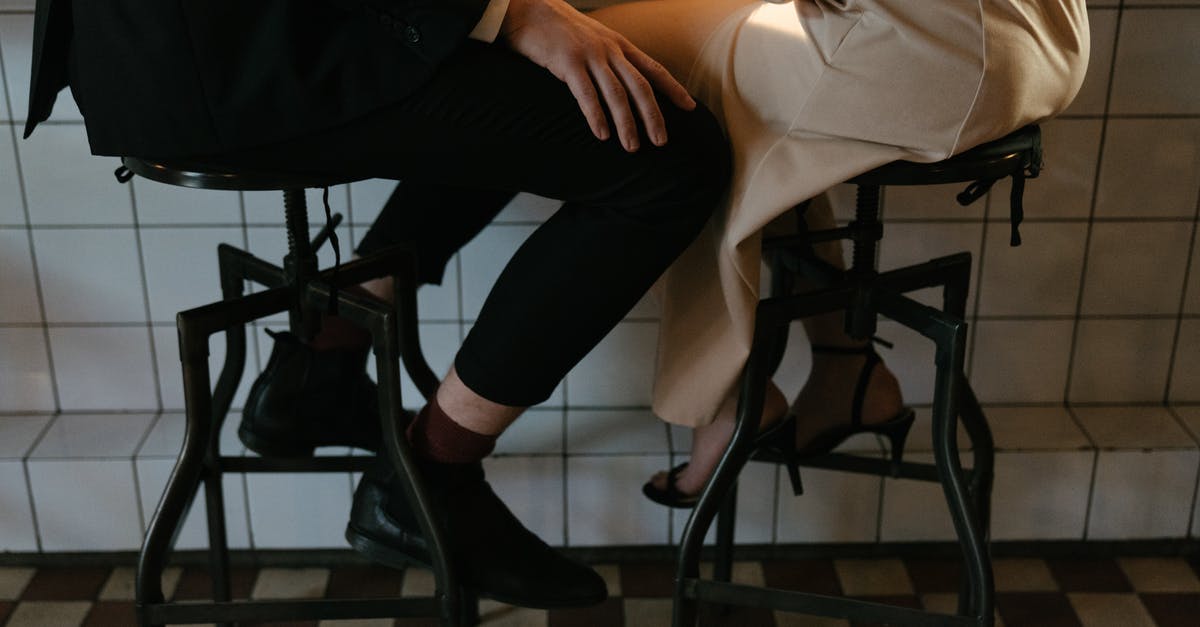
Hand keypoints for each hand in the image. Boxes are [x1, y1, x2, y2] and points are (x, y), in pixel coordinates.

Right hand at [498, 0, 696, 151]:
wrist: (529, 9)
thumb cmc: (559, 30)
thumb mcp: (594, 39)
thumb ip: (609, 59)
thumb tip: (622, 83)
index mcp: (619, 45)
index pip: (654, 69)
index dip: (674, 89)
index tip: (690, 108)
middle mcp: (610, 50)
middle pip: (640, 86)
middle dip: (654, 116)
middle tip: (661, 142)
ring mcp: (590, 55)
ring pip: (617, 94)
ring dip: (627, 123)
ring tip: (632, 147)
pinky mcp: (568, 63)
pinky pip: (586, 94)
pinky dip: (596, 115)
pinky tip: (602, 134)